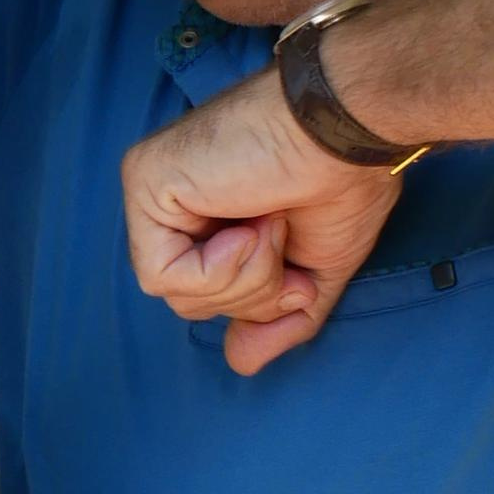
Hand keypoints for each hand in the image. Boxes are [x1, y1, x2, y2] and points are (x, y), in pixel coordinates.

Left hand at [120, 60, 406, 373]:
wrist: (348, 130)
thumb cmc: (340, 181)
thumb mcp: (313, 272)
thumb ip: (274, 317)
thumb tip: (240, 364)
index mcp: (210, 214)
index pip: (209, 294)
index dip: (259, 299)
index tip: (299, 276)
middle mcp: (175, 199)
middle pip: (190, 300)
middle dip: (252, 292)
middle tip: (284, 238)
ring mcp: (153, 189)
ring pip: (176, 295)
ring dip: (244, 277)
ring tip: (272, 221)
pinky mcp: (144, 181)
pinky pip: (163, 276)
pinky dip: (219, 269)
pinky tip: (251, 225)